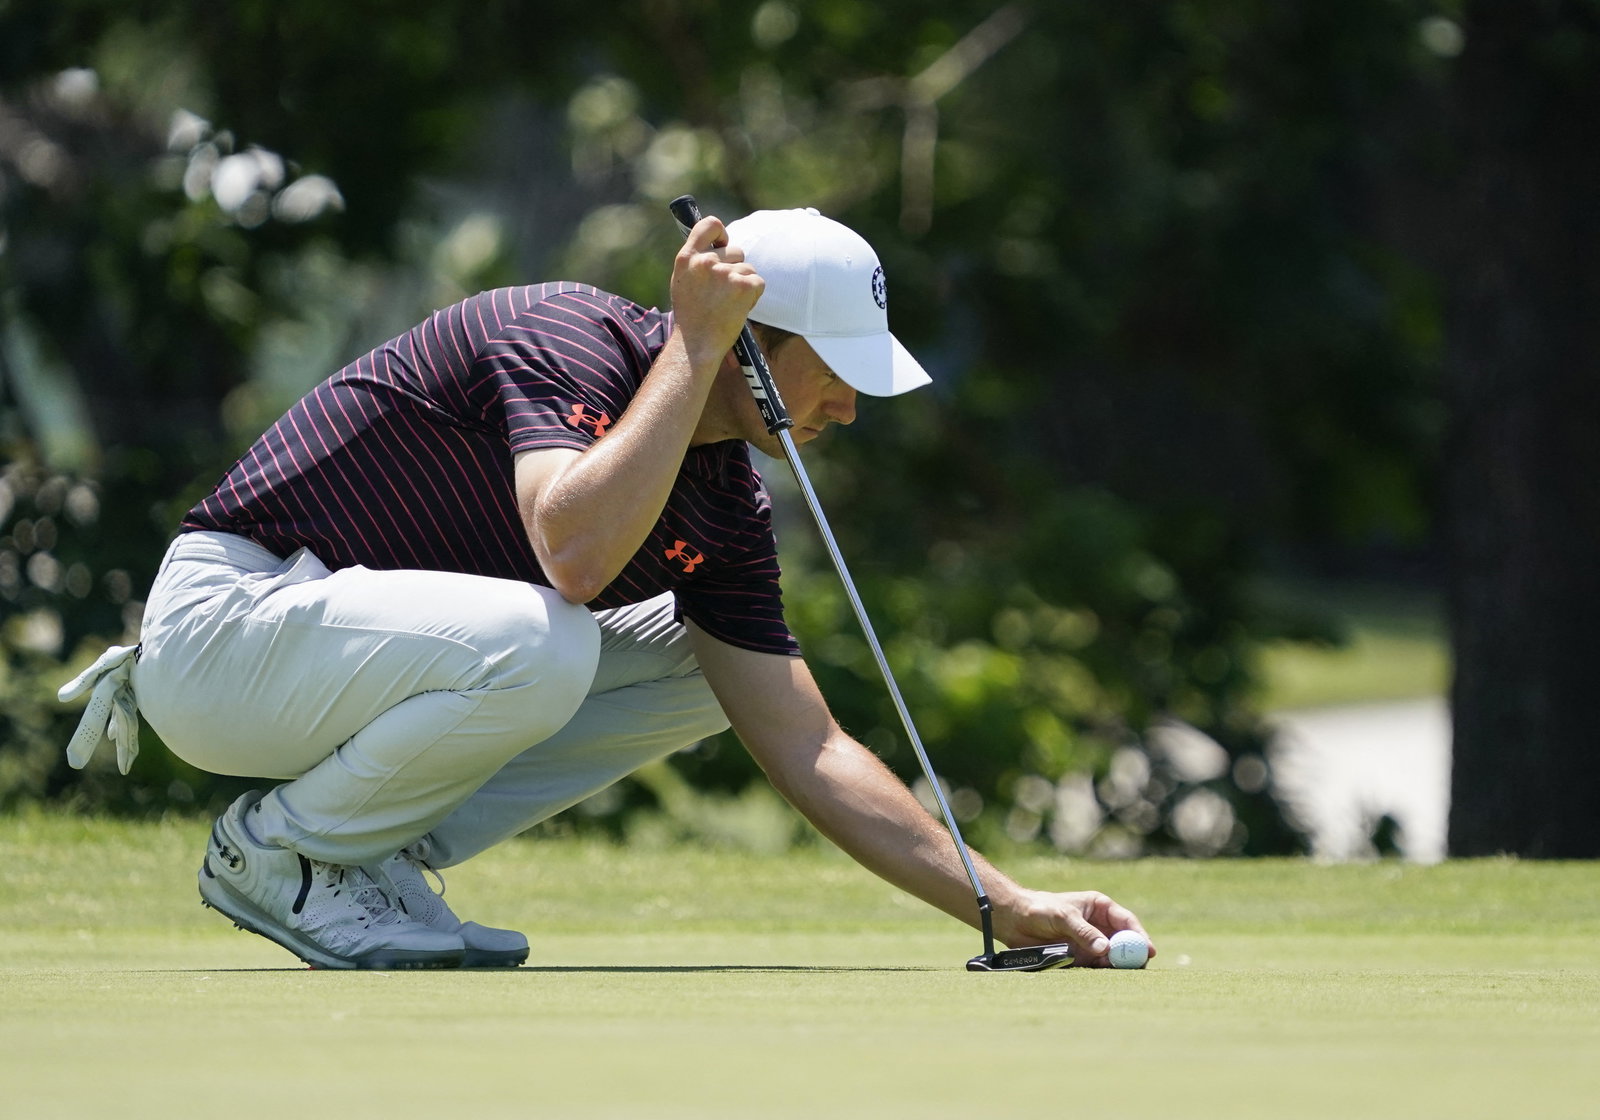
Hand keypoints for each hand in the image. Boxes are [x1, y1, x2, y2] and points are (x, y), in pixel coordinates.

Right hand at [670, 215, 763, 371]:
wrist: (697, 345)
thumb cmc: (692, 317)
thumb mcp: (683, 282)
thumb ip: (698, 261)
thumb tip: (720, 243)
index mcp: (686, 258)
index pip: (710, 225)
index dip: (721, 232)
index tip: (723, 243)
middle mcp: (705, 262)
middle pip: (736, 250)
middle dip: (735, 268)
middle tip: (722, 293)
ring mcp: (725, 273)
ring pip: (748, 269)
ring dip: (744, 284)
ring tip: (727, 304)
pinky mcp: (743, 286)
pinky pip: (758, 282)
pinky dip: (753, 295)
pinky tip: (738, 308)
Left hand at [995, 889, 1153, 968]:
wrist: (1014, 920)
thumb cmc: (1039, 909)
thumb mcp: (1062, 916)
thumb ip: (1083, 932)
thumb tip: (1106, 949)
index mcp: (1099, 908)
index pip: (1126, 922)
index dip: (1139, 936)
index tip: (1148, 950)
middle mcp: (1099, 926)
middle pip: (1124, 942)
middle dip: (1132, 955)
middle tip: (1138, 968)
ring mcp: (1091, 943)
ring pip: (1113, 957)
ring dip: (1116, 966)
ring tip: (1115, 971)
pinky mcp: (1080, 958)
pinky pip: (1097, 968)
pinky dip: (1102, 973)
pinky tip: (1101, 975)